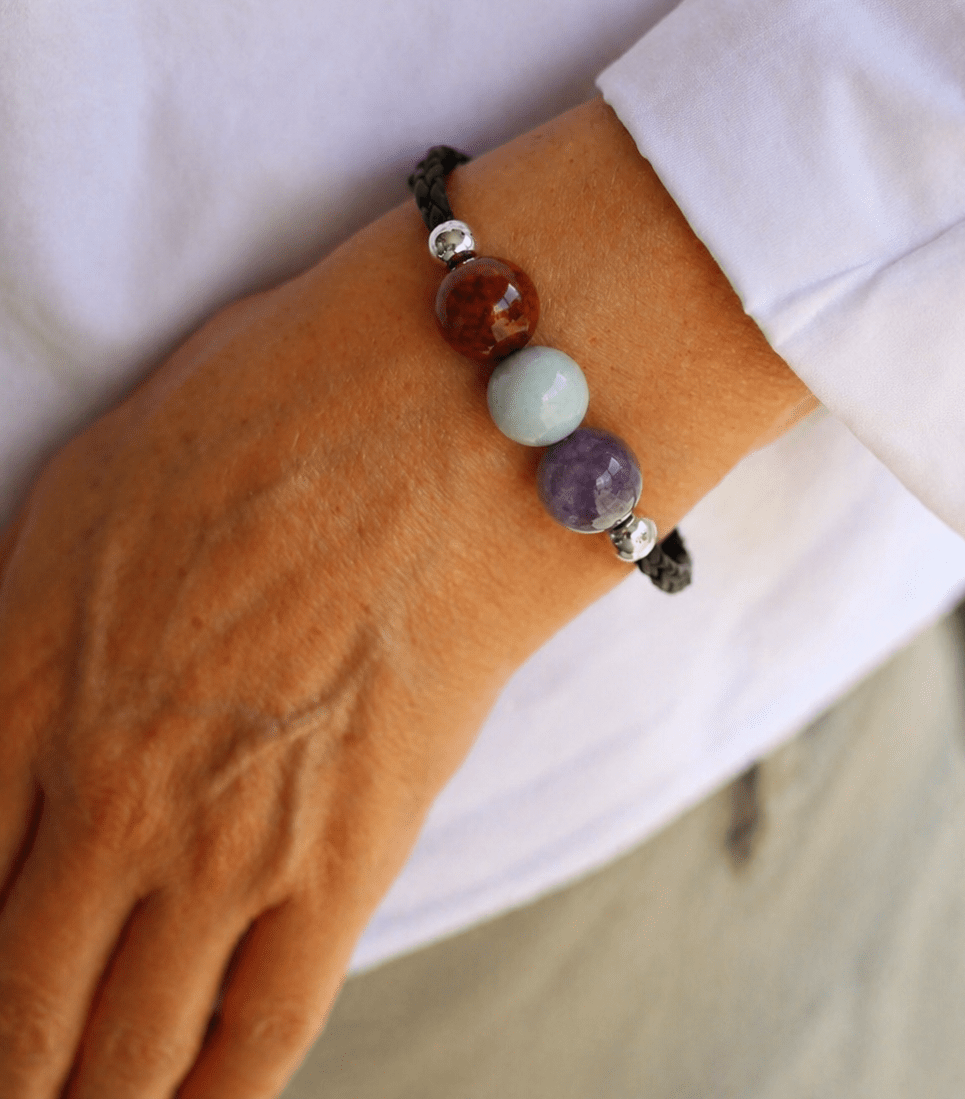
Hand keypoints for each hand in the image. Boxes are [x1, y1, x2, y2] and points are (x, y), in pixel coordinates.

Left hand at [0, 101, 812, 1096]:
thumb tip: (14, 714)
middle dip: (5, 1067)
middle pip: (9, 1009)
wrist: (444, 412)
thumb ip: (27, 631)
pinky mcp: (344, 861)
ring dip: (86, 1098)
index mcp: (17, 679)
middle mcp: (100, 787)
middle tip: (16, 1075)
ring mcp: (221, 841)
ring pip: (115, 1055)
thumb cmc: (277, 410)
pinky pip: (257, 1039)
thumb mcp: (91, 491)